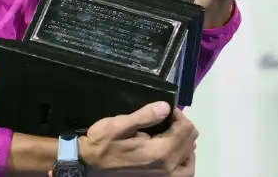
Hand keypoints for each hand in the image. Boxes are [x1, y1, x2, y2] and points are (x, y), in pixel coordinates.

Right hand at [79, 102, 197, 175]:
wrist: (87, 165)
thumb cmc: (102, 143)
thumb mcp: (119, 124)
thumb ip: (145, 116)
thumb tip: (166, 107)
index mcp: (159, 152)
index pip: (185, 130)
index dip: (179, 115)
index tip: (167, 110)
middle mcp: (166, 168)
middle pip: (190, 143)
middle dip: (183, 127)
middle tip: (169, 119)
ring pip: (189, 162)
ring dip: (187, 146)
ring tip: (176, 135)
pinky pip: (181, 174)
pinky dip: (183, 162)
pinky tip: (174, 153)